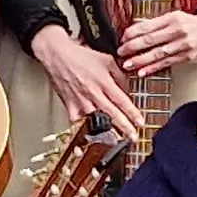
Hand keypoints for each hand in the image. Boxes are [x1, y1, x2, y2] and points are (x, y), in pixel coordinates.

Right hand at [30, 25, 145, 141]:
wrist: (56, 55)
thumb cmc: (79, 56)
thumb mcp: (106, 60)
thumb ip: (119, 75)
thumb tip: (128, 89)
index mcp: (103, 81)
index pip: (122, 100)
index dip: (132, 113)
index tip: (140, 122)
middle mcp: (92, 93)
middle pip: (111, 114)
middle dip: (124, 127)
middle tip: (133, 137)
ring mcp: (80, 101)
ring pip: (95, 121)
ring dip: (106, 132)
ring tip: (116, 141)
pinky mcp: (69, 105)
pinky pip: (77, 122)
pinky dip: (82, 131)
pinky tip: (89, 140)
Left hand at [117, 8, 196, 77]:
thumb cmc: (193, 24)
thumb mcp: (176, 17)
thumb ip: (159, 24)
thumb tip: (138, 32)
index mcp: (172, 18)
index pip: (147, 26)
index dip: (132, 33)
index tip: (122, 39)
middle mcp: (177, 30)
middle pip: (150, 39)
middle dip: (132, 47)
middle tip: (121, 52)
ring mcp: (183, 44)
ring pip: (157, 53)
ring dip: (140, 60)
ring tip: (128, 64)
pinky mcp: (187, 56)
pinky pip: (167, 63)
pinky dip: (153, 68)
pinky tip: (143, 71)